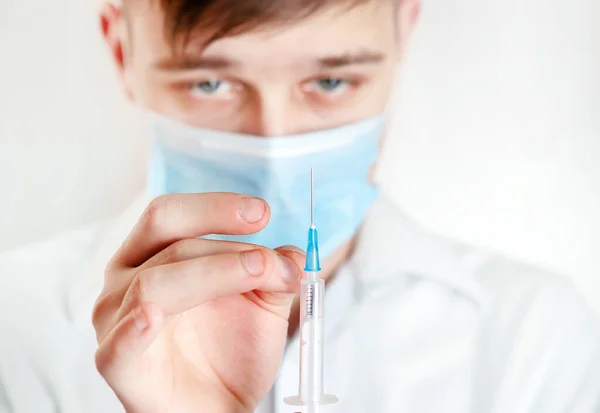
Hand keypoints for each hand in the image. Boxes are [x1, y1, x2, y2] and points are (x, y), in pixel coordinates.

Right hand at [92, 193, 303, 412]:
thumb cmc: (231, 348)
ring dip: (214, 273)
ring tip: (259, 277)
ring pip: (155, 283)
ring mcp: (117, 320)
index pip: (173, 215)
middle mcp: (128, 278)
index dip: (215, 208)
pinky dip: (134, 329)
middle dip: (224, 242)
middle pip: (167, 238)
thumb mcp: (264, 304)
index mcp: (155, 254)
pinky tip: (153, 317)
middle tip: (268, 259)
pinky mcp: (118, 364)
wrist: (220, 404)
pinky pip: (118, 346)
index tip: (262, 213)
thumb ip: (276, 275)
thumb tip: (293, 254)